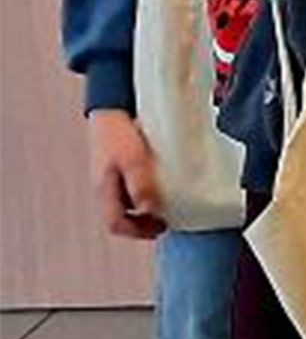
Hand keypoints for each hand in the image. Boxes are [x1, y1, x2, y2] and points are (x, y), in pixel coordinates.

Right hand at [85, 109, 164, 239]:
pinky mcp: (116, 165)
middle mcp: (104, 187)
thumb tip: (149, 210)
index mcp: (105, 190)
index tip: (160, 227)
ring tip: (167, 202)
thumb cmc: (120, 133)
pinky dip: (144, 190)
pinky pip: (129, 186)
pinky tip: (161, 181)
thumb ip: (140, 185)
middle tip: (166, 219)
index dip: (137, 232)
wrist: (111, 107)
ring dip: (145, 206)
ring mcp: (109, 176)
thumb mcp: (134, 160)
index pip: (115, 224)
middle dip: (143, 223)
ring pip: (125, 202)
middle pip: (120, 216)